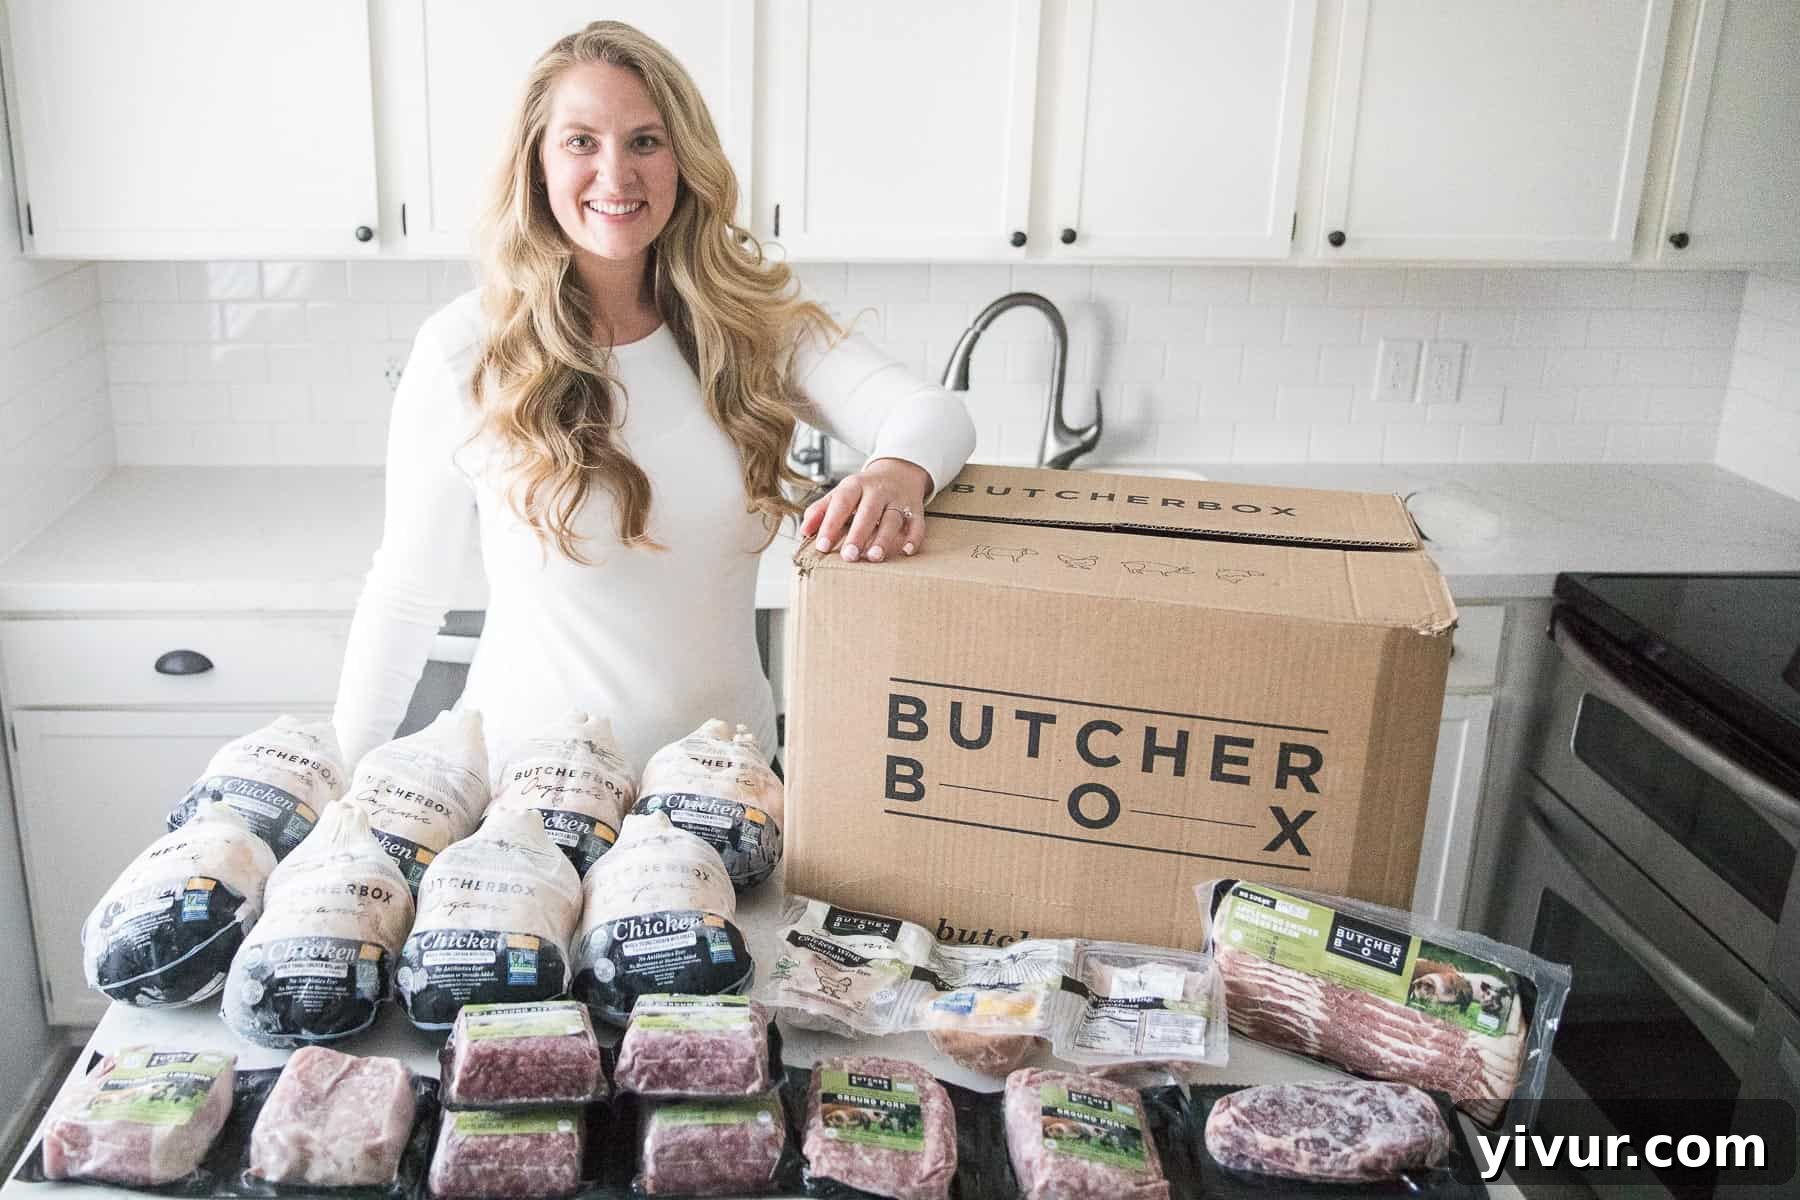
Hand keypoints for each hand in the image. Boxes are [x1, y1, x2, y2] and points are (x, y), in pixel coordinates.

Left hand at [800, 457, 930, 562]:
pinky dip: (914, 537)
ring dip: (884, 538)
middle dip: (858, 534)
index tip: (822, 545)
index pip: (841, 503)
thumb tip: (804, 531)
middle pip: (868, 511)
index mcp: (856, 485)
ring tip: (873, 557)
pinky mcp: (915, 509)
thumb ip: (821, 510)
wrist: (899, 471)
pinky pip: (917, 523)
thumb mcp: (841, 493)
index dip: (831, 524)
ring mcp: (898, 500)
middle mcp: (878, 491)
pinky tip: (906, 551)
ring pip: (892, 519)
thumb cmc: (865, 489)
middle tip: (849, 556)